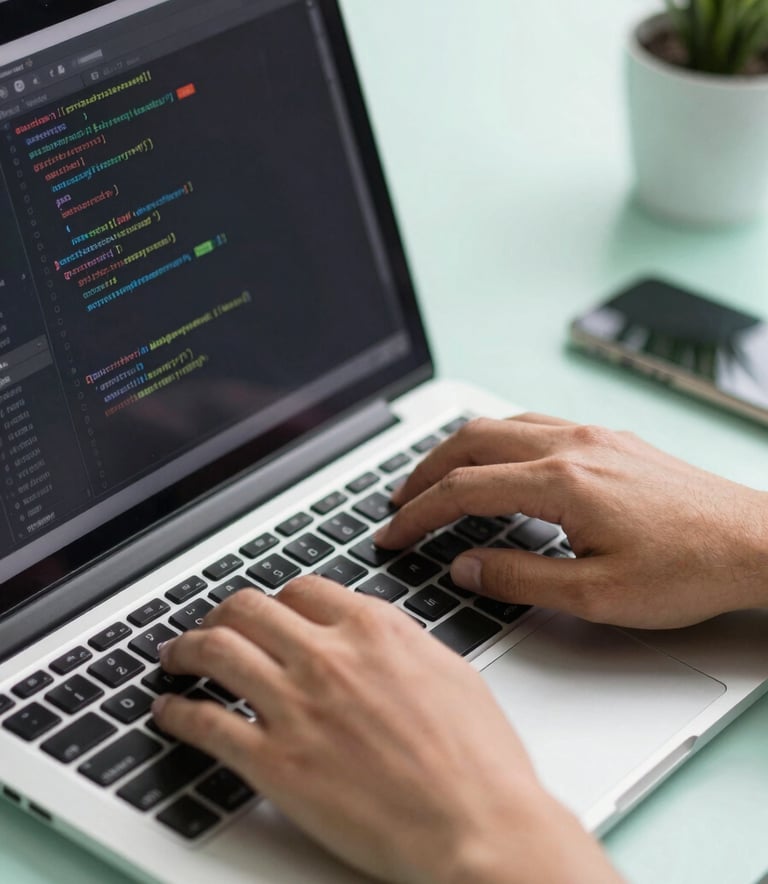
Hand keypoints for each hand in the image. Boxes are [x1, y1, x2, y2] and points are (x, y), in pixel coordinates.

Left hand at [153, 579, 619, 883]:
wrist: (477, 826)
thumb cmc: (478, 760)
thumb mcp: (451, 673)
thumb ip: (401, 643)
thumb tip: (375, 635)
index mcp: (374, 630)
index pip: (302, 590)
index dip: (277, 600)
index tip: (268, 613)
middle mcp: (328, 657)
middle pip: (249, 609)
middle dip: (222, 613)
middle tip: (211, 626)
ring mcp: (297, 707)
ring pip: (217, 651)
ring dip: (186, 649)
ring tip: (175, 657)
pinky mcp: (275, 763)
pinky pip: (205, 723)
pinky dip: (177, 712)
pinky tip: (168, 712)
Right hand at [375, 414, 767, 628]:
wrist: (757, 543)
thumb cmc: (688, 570)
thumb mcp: (597, 596)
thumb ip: (520, 579)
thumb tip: (465, 567)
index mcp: (562, 482)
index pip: (463, 490)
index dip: (417, 513)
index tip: (392, 534)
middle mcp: (572, 445)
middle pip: (471, 441)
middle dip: (424, 471)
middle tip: (398, 502)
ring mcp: (592, 436)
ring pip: (501, 424)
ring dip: (458, 449)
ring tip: (433, 478)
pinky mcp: (610, 439)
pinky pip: (534, 424)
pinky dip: (496, 440)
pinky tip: (495, 462)